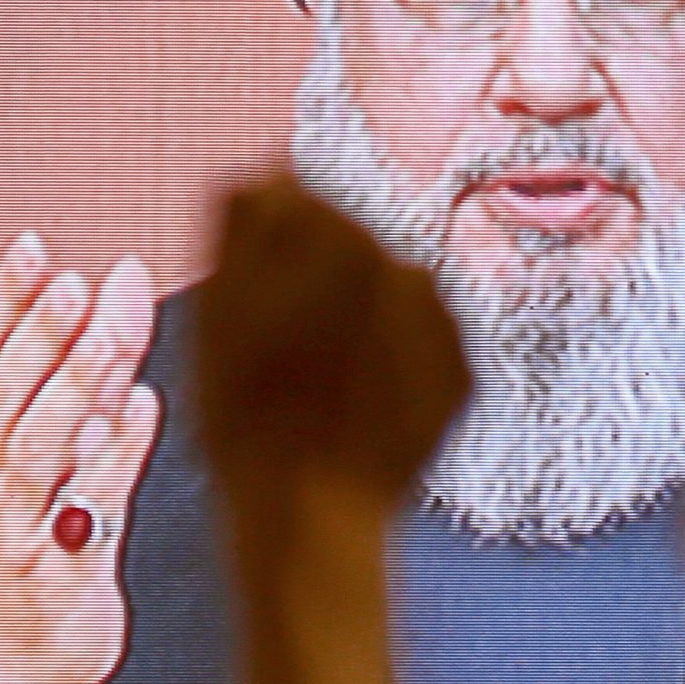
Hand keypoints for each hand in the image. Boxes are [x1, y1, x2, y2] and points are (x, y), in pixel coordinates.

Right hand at [0, 235, 162, 683]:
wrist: (21, 662)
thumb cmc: (43, 551)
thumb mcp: (63, 459)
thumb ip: (95, 388)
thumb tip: (125, 307)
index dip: (4, 301)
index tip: (30, 245)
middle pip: (6, 395)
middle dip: (39, 332)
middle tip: (75, 279)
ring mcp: (21, 528)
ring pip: (36, 449)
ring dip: (71, 388)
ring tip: (106, 337)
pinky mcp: (54, 576)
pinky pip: (83, 513)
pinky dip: (112, 463)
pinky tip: (144, 412)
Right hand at [189, 176, 468, 526]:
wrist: (311, 511)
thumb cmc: (249, 415)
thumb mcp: (218, 308)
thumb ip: (245, 221)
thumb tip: (275, 171)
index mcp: (333, 230)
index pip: (300, 197)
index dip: (272, 243)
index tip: (257, 290)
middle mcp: (400, 258)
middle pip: (352, 241)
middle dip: (325, 281)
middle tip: (290, 350)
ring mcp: (442, 316)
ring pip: (392, 290)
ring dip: (364, 321)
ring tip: (325, 384)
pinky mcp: (466, 366)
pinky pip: (427, 343)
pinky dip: (398, 364)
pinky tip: (363, 404)